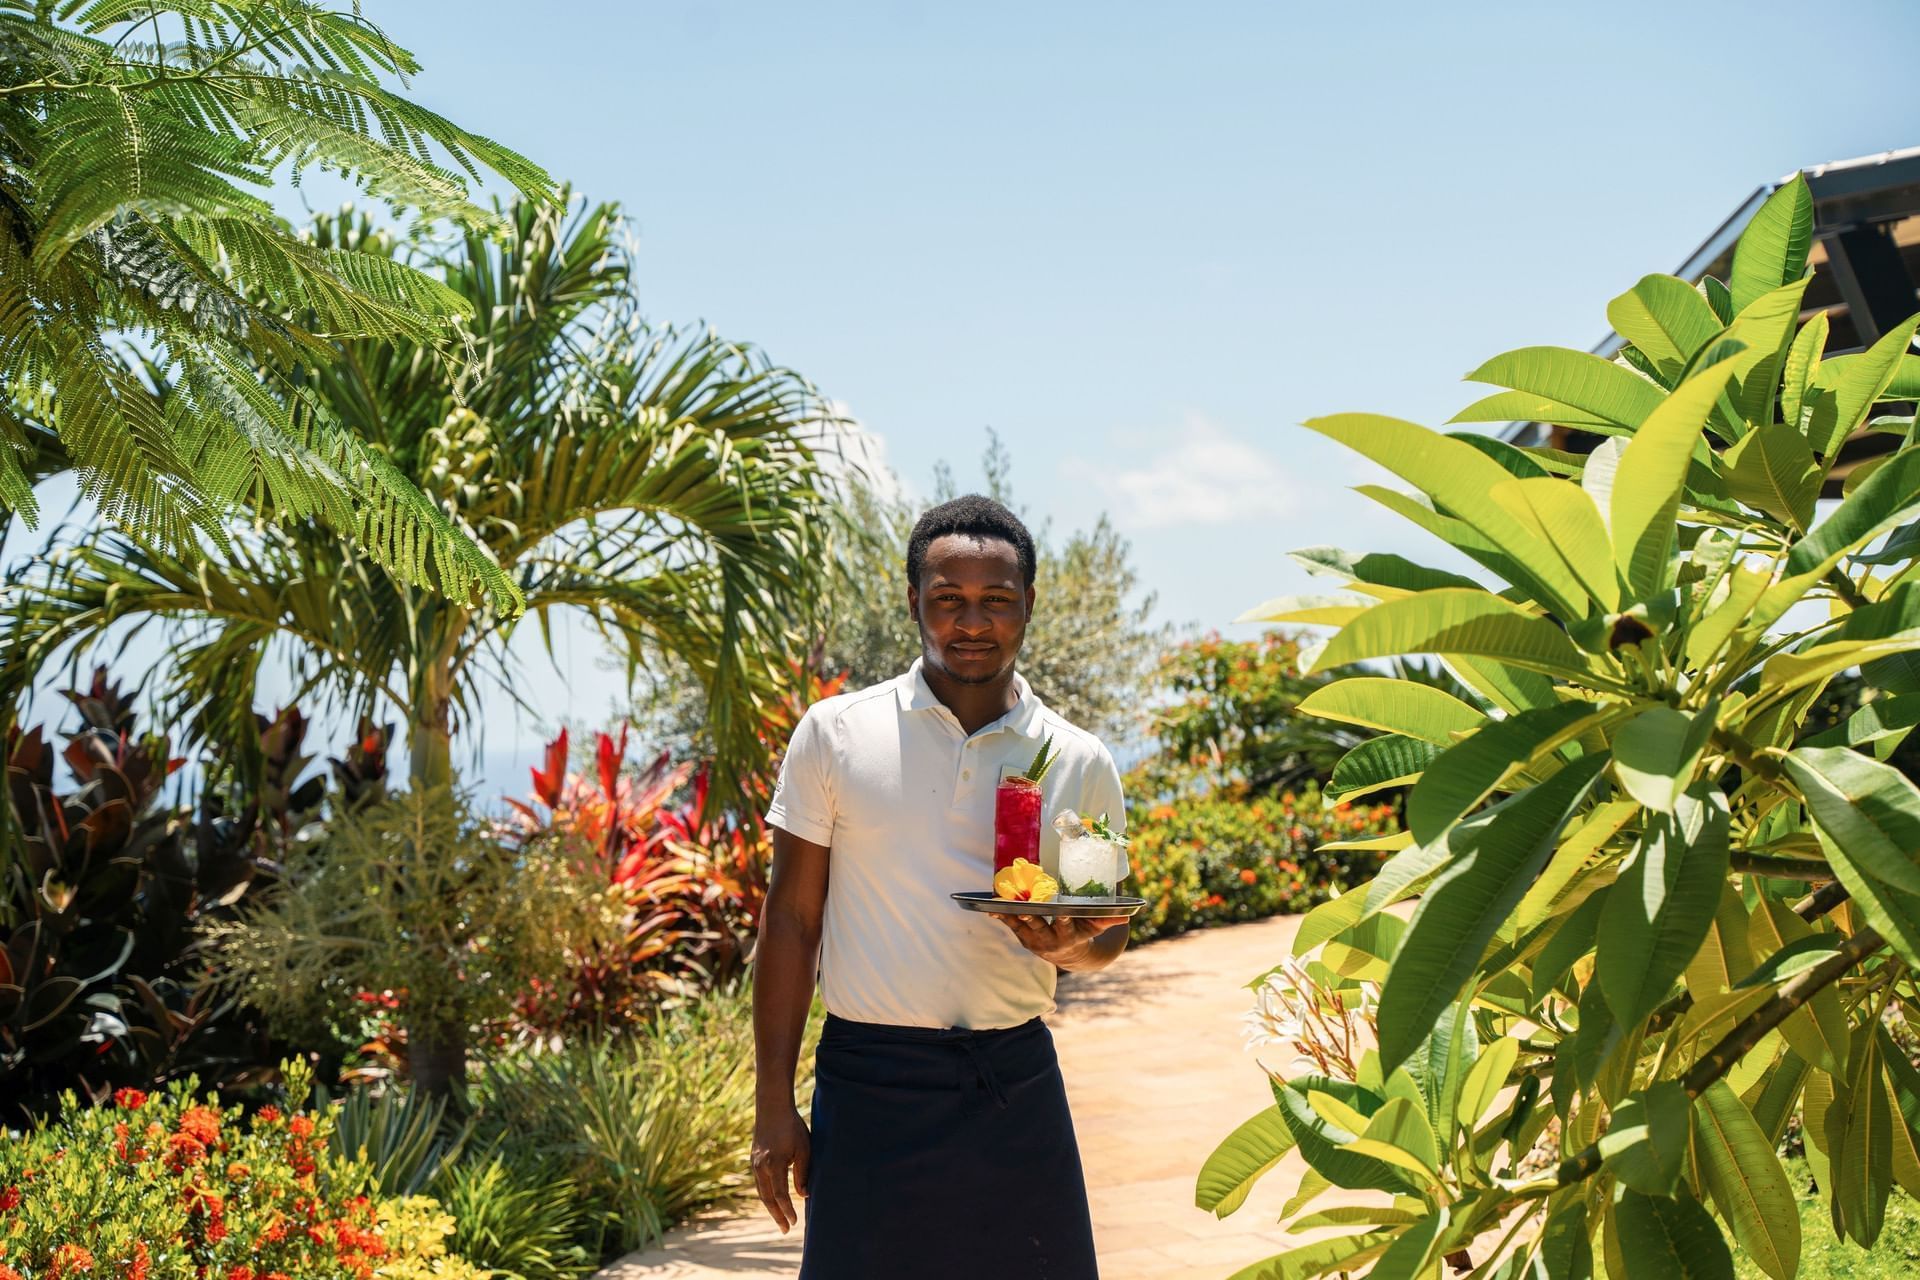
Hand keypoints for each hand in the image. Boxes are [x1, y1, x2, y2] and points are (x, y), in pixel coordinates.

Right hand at [751, 1103, 810, 1233]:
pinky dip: (766, 1194)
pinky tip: (772, 1200)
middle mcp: (761, 1166)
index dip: (787, 1210)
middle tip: (785, 1230)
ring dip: (770, 1207)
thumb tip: (804, 1195)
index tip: (794, 1222)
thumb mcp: (804, 1149)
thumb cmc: (792, 1126)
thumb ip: (803, 1173)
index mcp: (774, 1164)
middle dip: (777, 1215)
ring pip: (761, 1191)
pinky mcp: (753, 1159)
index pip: (780, 1195)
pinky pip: (759, 1182)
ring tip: (780, 1218)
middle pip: (767, 1198)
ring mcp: (755, 1163)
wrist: (772, 1108)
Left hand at [994, 911, 1128, 968]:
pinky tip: (991, 907)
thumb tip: (1128, 914)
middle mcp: (1049, 941)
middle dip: (1030, 917)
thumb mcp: (1095, 929)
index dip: (1062, 919)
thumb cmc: (1084, 934)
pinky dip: (1002, 917)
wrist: (1069, 956)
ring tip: (998, 903)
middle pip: (1038, 927)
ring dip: (1010, 915)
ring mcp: (1034, 941)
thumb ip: (1108, 920)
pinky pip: (1011, 926)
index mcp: (1068, 937)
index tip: (1061, 911)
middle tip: (1023, 907)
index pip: (1065, 927)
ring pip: (1021, 926)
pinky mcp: (1023, 938)